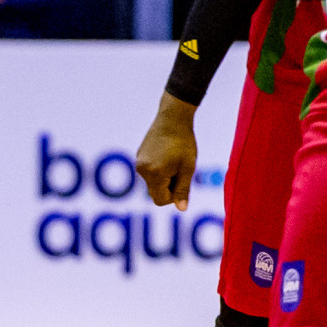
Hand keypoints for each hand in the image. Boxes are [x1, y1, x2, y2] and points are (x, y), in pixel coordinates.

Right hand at [136, 92, 197, 210]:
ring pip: (153, 181)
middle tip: (180, 168)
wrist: (173, 117)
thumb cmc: (184, 142)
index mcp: (154, 174)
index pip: (160, 200)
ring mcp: (139, 162)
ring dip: (164, 177)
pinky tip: (167, 153)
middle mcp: (142, 169)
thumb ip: (183, 189)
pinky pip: (149, 170)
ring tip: (174, 159)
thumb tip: (181, 209)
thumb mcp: (188, 167)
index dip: (173, 196)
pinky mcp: (139, 155)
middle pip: (155, 192)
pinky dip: (159, 168)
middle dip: (168, 186)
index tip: (182, 180)